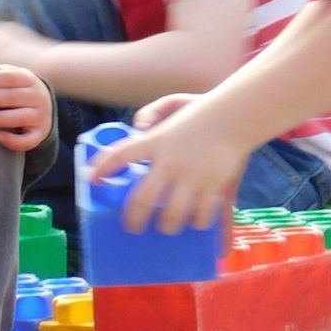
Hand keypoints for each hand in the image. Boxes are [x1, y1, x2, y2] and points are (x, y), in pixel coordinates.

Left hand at [0, 64, 54, 151]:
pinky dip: (13, 141)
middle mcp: (37, 97)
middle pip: (12, 97)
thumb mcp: (11, 77)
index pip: (9, 77)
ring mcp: (40, 117)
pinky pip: (28, 141)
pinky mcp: (40, 135)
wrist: (42, 108)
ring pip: (19, 118)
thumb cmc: (15, 91)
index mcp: (28, 79)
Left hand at [88, 93, 249, 233]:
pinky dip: (201, 224)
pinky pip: (204, 216)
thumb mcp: (174, 103)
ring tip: (168, 227)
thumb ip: (152, 113)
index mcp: (157, 142)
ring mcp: (192, 177)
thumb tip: (138, 126)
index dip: (103, 168)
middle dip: (135, 220)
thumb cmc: (204, 110)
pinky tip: (201, 226)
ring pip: (173, 216)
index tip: (92, 180)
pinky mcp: (214, 186)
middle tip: (133, 227)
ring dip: (169, 226)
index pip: (121, 155)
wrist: (238, 114)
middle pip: (143, 200)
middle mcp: (170, 162)